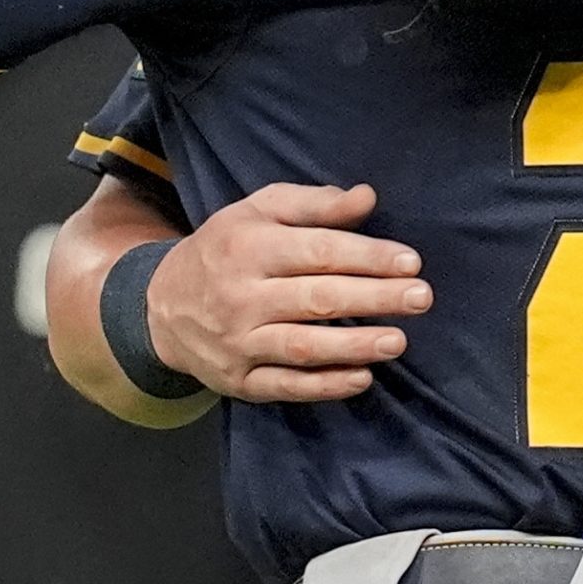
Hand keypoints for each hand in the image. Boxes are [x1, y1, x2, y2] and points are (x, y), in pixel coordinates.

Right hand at [146, 183, 430, 401]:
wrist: (162, 305)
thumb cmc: (227, 248)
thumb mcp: (259, 210)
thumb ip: (314, 204)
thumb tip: (367, 198)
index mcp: (249, 246)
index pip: (318, 251)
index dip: (367, 257)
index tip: (411, 262)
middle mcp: (241, 296)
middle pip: (317, 299)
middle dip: (373, 298)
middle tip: (420, 298)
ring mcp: (238, 342)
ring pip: (303, 346)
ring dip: (354, 345)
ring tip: (399, 340)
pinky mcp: (238, 380)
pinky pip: (286, 386)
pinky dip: (325, 386)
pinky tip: (362, 378)